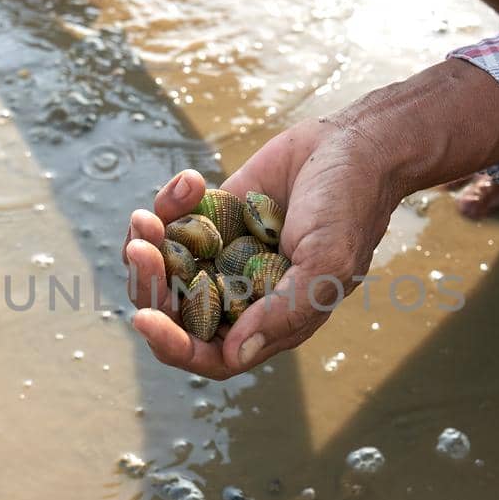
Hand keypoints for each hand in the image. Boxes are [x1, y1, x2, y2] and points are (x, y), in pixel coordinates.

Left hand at [123, 60, 498, 378]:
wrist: (357, 145)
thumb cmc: (350, 207)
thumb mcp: (326, 262)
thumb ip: (284, 311)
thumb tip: (234, 354)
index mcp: (269, 320)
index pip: (210, 353)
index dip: (174, 344)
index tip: (144, 318)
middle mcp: (241, 294)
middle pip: (175, 312)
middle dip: (150, 285)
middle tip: (141, 247)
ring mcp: (223, 256)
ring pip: (164, 269)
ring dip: (145, 246)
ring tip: (145, 216)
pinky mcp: (212, 217)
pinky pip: (171, 223)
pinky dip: (169, 204)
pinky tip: (190, 180)